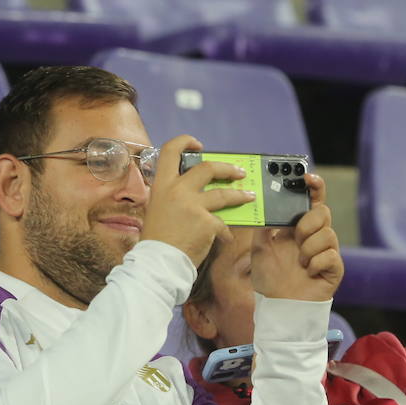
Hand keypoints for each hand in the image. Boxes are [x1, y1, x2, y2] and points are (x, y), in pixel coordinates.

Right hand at [143, 135, 255, 266]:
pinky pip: (222, 223)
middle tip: (238, 172)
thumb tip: (195, 192)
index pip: (170, 151)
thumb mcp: (158, 208)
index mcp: (162, 185)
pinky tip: (224, 237)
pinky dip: (225, 231)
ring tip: (249, 196)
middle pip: (208, 168)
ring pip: (224, 194)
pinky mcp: (208, 222)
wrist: (159, 262)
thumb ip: (174, 195)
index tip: (198, 145)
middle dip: (227, 168)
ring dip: (240, 195)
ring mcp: (194, 205)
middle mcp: (178, 190)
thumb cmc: (156, 238)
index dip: (185, 141)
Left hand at [249, 174, 342, 301]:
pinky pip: (331, 255)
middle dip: (308, 222)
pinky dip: (316, 262)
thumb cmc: (270, 279)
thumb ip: (264, 224)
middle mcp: (314, 237)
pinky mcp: (334, 269)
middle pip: (323, 212)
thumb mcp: (259, 247)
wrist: (279, 307)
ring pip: (328, 233)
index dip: (314, 186)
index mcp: (298, 228)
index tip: (306, 177)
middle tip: (296, 237)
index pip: (311, 200)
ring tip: (300, 261)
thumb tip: (266, 204)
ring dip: (309, 247)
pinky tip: (308, 271)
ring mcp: (326, 252)